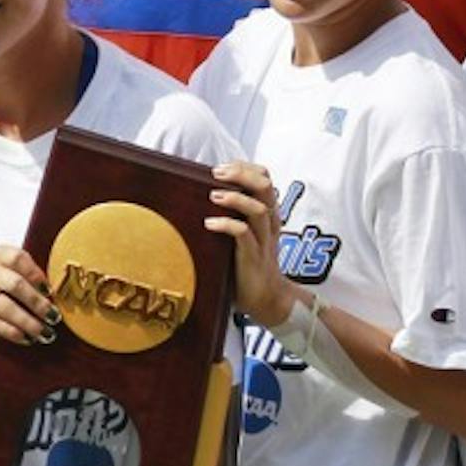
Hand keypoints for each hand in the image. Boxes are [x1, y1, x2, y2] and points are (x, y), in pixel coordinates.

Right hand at [0, 246, 60, 346]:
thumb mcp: (12, 277)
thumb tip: (56, 295)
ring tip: (42, 333)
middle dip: (36, 303)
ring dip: (26, 321)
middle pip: (13, 283)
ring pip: (3, 306)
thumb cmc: (0, 291)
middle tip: (52, 317)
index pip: (18, 258)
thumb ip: (30, 280)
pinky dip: (10, 332)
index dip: (36, 274)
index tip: (49, 292)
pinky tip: (24, 338)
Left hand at [204, 161, 297, 326]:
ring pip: (259, 210)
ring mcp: (263, 240)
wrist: (267, 300)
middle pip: (265, 187)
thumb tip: (197, 196)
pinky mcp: (254, 258)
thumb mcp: (242, 235)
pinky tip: (209, 224)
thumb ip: (231, 215)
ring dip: (235, 198)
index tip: (223, 166)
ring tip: (213, 195)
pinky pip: (244, 236)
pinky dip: (227, 225)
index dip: (245, 167)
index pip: (265, 178)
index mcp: (267, 214)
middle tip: (217, 173)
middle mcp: (268, 223)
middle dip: (242, 174)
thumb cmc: (247, 264)